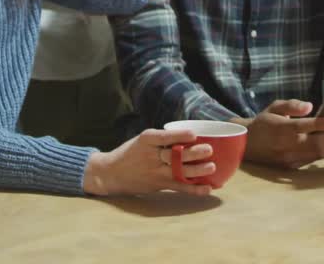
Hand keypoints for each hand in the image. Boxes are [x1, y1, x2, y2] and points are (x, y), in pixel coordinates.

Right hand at [82, 128, 214, 195]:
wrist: (111, 173)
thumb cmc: (130, 153)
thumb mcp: (142, 140)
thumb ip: (162, 139)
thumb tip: (192, 135)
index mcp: (146, 140)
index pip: (164, 137)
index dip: (179, 136)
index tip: (193, 134)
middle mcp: (151, 156)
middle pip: (173, 156)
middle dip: (192, 154)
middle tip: (208, 150)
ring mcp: (155, 173)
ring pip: (178, 172)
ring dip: (196, 171)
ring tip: (212, 167)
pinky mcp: (159, 185)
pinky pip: (179, 187)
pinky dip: (194, 189)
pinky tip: (207, 188)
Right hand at [240, 100, 323, 167]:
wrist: (247, 145)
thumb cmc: (264, 123)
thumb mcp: (274, 107)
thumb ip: (291, 105)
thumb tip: (309, 106)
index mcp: (280, 129)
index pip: (303, 127)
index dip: (320, 124)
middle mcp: (286, 146)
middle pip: (315, 144)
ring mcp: (290, 159)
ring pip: (317, 154)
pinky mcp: (293, 167)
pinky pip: (313, 159)